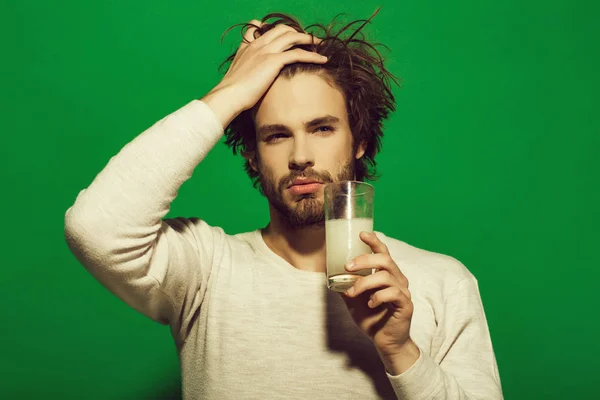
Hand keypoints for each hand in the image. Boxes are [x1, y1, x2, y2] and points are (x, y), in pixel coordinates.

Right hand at [202, 20, 325, 125]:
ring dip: (309, 40)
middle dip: (297, 32)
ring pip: (292, 37)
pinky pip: (297, 53)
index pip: (261, 27)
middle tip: (309, 41)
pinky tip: (322, 59)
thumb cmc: (232, 91)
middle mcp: (258, 44)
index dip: (277, 30)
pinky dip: (312, 56)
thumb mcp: (236, 74)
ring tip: (320, 45)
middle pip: (282, 29)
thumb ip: (244, 67)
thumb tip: (250, 77)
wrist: (228, 95)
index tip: (288, 36)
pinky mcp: (273, 61)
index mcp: (248, 46)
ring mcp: (266, 51)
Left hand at [339, 231, 415, 361]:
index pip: (383, 252)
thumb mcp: (353, 300)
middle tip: (347, 267)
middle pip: (385, 259)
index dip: (374, 241)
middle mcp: (397, 279)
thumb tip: (328, 274)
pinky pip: (392, 293)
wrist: (385, 341)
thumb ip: (345, 286)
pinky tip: (370, 304)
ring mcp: (403, 291)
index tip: (361, 234)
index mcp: (386, 274)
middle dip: (364, 260)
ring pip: (385, 276)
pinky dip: (378, 296)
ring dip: (364, 283)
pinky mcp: (405, 304)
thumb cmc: (371, 318)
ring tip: (352, 293)